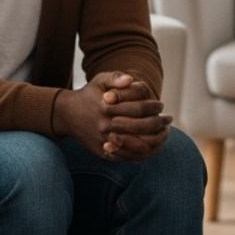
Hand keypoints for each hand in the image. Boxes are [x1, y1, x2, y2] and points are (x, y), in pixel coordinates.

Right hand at [53, 72, 169, 159]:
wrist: (66, 115)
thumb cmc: (88, 94)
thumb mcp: (99, 80)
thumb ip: (115, 77)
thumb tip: (131, 79)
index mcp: (106, 107)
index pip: (138, 108)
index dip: (153, 106)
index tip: (161, 104)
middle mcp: (105, 125)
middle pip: (141, 127)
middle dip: (158, 123)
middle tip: (167, 119)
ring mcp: (104, 141)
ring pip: (137, 146)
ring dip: (155, 140)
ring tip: (164, 133)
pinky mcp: (103, 153)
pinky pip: (127, 157)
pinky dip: (143, 152)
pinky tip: (152, 145)